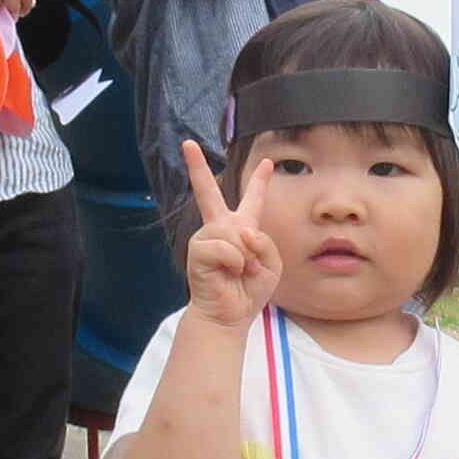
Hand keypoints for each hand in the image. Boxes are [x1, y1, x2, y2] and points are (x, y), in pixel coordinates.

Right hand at [180, 142, 280, 331]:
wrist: (228, 314)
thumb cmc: (249, 291)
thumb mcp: (271, 264)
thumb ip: (263, 241)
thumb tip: (240, 231)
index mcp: (241, 229)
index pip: (253, 200)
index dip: (260, 181)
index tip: (267, 162)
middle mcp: (220, 229)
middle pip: (208, 193)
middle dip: (196, 167)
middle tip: (187, 144)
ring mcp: (206, 238)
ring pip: (234, 231)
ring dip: (245, 255)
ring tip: (239, 271)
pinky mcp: (198, 249)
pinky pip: (227, 247)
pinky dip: (235, 262)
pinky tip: (228, 273)